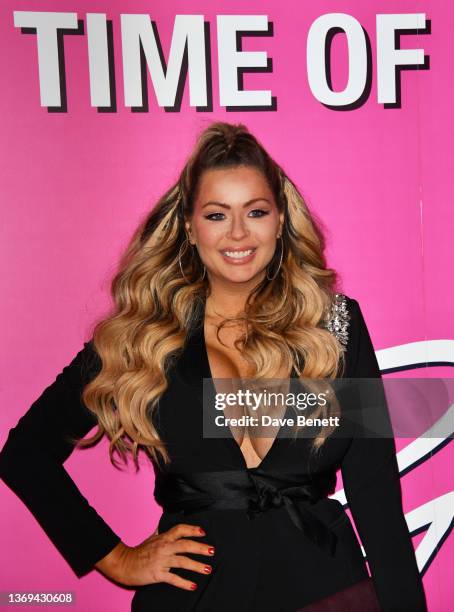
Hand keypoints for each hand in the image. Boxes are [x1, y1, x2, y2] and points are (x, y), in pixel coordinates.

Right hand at [95, 524, 213, 590]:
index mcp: (163, 538)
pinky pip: (173, 578)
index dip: (192, 529)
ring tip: (207, 569)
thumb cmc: (139, 551)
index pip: (179, 530)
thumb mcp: (151, 538)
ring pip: (182, 562)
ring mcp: (161, 561)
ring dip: (196, 566)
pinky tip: (193, 585)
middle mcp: (164, 547)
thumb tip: (165, 523)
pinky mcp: (158, 574)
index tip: (203, 532)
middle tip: (212, 551)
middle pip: (185, 545)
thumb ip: (161, 531)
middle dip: (200, 548)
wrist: (125, 564)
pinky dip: (184, 582)